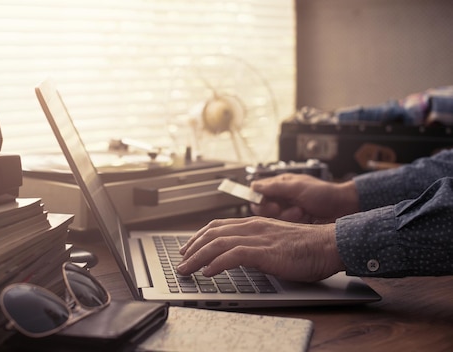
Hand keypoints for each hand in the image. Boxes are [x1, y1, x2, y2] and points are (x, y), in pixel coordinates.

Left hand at [177, 217, 344, 281]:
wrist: (329, 245)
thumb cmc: (307, 247)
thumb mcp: (275, 243)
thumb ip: (257, 246)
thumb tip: (240, 257)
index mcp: (255, 224)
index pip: (218, 227)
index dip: (199, 237)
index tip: (187, 248)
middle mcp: (253, 227)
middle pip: (212, 234)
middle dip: (192, 248)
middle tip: (180, 262)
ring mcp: (258, 238)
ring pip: (218, 243)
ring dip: (198, 257)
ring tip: (186, 269)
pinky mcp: (265, 251)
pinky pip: (233, 255)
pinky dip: (216, 263)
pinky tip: (208, 272)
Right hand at [250, 173, 358, 223]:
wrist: (345, 209)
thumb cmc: (324, 194)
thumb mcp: (298, 187)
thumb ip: (275, 187)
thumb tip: (254, 186)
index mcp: (281, 185)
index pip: (258, 192)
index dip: (259, 199)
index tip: (268, 203)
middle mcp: (282, 198)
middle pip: (263, 208)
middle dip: (274, 210)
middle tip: (283, 208)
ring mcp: (288, 212)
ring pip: (273, 220)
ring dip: (287, 216)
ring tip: (301, 212)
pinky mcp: (293, 225)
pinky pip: (284, 227)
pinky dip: (293, 223)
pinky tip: (305, 218)